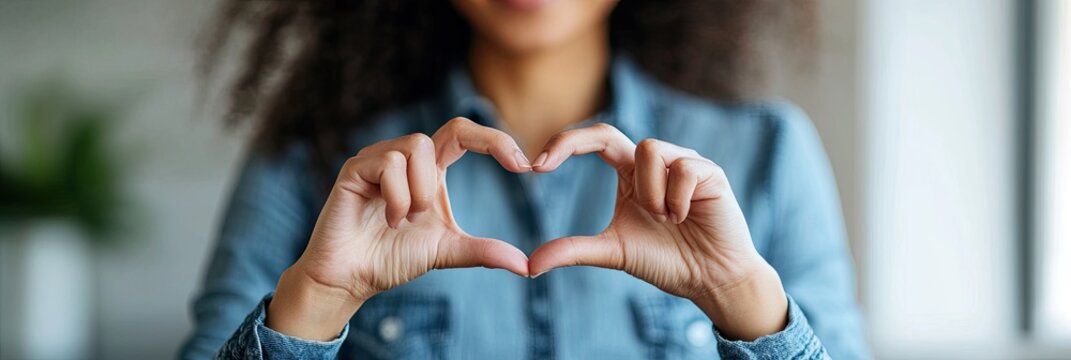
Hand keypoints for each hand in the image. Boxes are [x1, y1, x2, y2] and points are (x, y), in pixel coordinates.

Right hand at [268, 117, 531, 339]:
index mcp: (430, 169)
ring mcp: (378, 159)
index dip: (496, 140)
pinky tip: (387, 220)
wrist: (352, 278)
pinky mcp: (355, 168)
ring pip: (416, 148)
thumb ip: (484, 251)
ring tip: (402, 220)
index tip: (524, 167)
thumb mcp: (448, 251)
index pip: (465, 134)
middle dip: (445, 176)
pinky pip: (388, 164)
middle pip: (445, 132)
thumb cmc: (393, 258)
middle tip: (427, 214)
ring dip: (417, 192)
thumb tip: (525, 265)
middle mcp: (405, 157)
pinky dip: (396, 197)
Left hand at [527, 123, 788, 340]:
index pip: (595, 142)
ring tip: (665, 220)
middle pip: (609, 133)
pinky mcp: (711, 173)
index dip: (565, 144)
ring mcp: (684, 163)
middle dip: (574, 144)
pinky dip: (677, 199)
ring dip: (649, 192)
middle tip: (544, 166)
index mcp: (630, 174)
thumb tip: (529, 265)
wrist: (710, 279)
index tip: (535, 167)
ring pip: (649, 150)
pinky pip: (683, 169)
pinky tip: (685, 219)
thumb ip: (573, 250)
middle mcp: (656, 162)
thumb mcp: (612, 252)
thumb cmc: (665, 261)